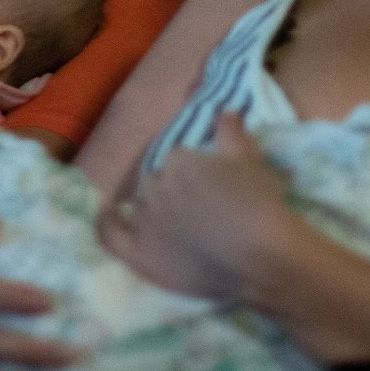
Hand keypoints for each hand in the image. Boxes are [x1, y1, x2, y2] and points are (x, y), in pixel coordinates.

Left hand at [100, 114, 296, 302]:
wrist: (263, 259)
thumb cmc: (259, 207)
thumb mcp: (251, 160)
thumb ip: (232, 133)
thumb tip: (223, 111)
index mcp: (179, 161)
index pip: (176, 162)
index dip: (191, 176)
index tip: (207, 189)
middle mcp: (156, 186)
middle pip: (157, 184)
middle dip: (173, 193)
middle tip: (198, 211)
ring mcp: (145, 220)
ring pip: (140, 206)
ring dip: (153, 211)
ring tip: (177, 227)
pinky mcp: (140, 253)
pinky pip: (110, 235)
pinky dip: (106, 223)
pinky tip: (111, 218)